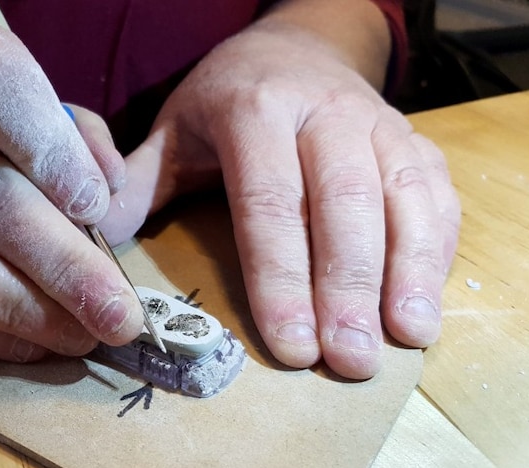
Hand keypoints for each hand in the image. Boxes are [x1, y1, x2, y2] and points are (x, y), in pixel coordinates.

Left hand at [103, 19, 459, 378]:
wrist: (298, 46)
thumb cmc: (228, 100)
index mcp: (256, 112)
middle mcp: (325, 114)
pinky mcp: (414, 142)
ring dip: (406, 274)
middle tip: (349, 361)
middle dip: (347, 289)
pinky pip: (436, 196)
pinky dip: (435, 250)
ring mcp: (379, 125)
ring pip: (401, 200)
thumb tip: (92, 243)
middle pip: (343, 206)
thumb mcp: (173, 130)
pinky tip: (424, 301)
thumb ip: (136, 183)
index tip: (291, 346)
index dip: (280, 278)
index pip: (269, 202)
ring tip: (403, 339)